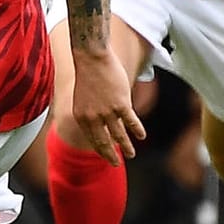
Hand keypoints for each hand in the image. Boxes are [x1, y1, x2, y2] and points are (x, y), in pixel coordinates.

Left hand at [69, 49, 146, 165]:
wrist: (92, 58)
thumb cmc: (87, 74)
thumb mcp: (82, 97)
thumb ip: (89, 111)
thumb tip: (97, 121)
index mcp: (81, 116)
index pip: (92, 138)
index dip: (100, 149)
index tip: (107, 156)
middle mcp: (93, 118)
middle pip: (104, 141)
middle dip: (111, 155)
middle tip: (116, 164)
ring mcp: (107, 112)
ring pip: (119, 135)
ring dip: (126, 146)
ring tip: (131, 155)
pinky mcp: (121, 105)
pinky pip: (131, 122)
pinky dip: (137, 130)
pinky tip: (141, 137)